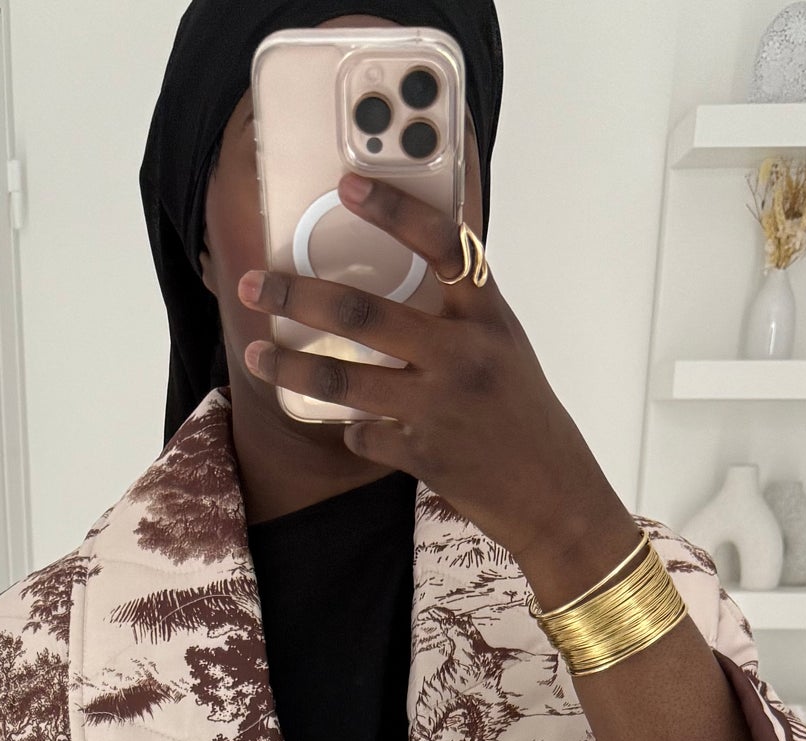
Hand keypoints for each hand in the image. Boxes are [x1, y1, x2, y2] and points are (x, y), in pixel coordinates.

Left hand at [237, 173, 640, 607]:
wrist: (552, 490)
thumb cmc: (524, 413)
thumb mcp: (503, 345)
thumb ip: (459, 312)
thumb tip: (405, 279)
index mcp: (486, 315)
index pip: (441, 244)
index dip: (393, 209)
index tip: (348, 184)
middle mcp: (462, 354)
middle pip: (363, 313)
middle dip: (298, 295)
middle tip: (255, 283)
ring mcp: (439, 406)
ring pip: (345, 382)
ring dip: (292, 366)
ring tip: (254, 354)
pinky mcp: (423, 454)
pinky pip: (364, 435)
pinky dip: (353, 431)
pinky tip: (353, 430)